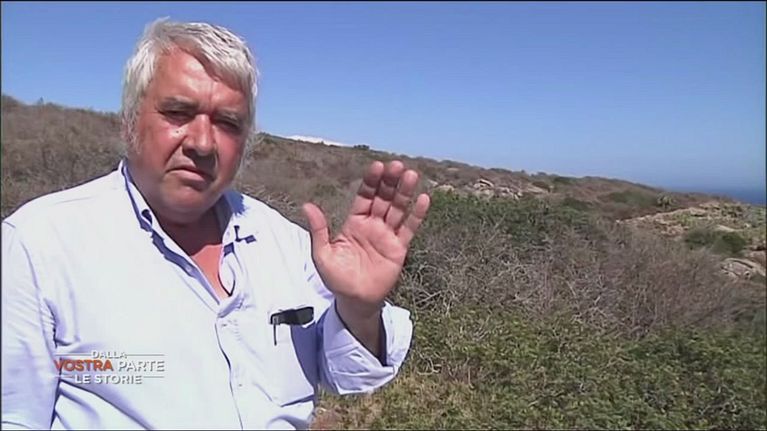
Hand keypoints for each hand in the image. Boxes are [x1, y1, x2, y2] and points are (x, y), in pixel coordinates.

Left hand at [302, 160, 429, 317]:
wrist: (354, 301)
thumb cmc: (337, 278)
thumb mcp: (323, 254)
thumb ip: (319, 230)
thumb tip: (307, 206)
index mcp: (354, 222)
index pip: (364, 196)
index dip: (371, 181)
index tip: (377, 166)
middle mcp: (373, 225)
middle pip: (384, 198)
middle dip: (390, 182)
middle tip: (397, 165)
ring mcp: (387, 235)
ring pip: (398, 209)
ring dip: (404, 192)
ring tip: (411, 175)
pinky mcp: (399, 248)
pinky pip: (409, 229)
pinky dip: (417, 214)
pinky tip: (423, 198)